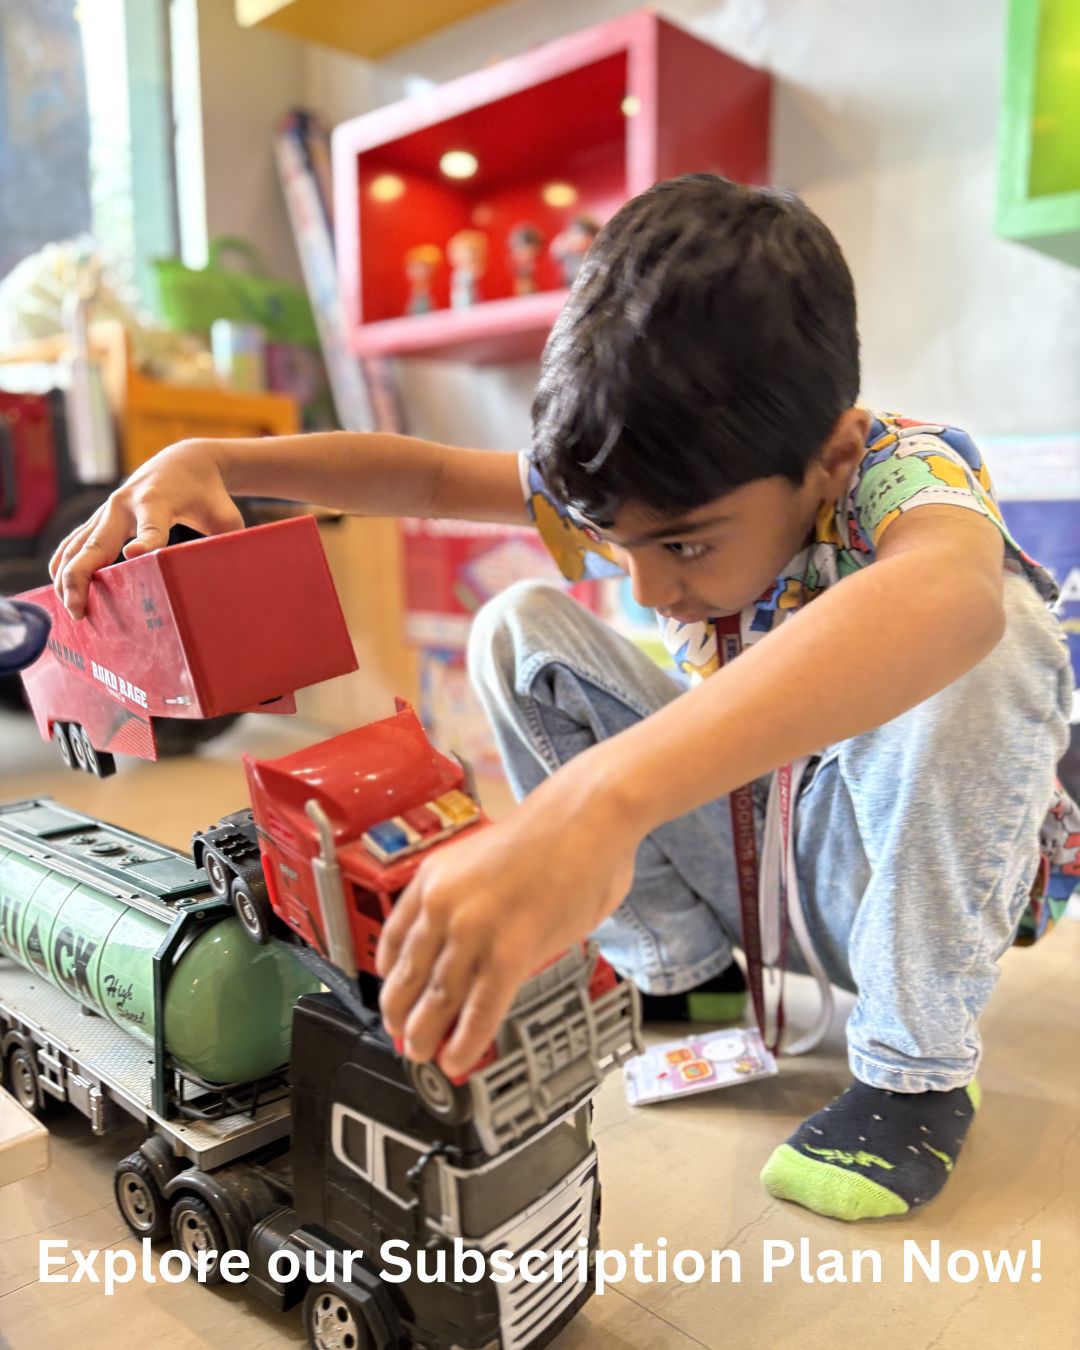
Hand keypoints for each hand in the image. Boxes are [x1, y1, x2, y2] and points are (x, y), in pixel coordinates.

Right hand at [49, 440, 243, 618]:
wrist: (185, 461)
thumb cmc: (209, 496)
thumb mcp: (225, 518)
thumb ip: (227, 546)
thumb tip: (231, 583)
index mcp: (159, 502)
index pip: (151, 526)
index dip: (145, 541)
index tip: (133, 555)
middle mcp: (125, 505)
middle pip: (97, 543)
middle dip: (82, 576)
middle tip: (79, 610)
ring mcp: (108, 510)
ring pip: (77, 546)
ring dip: (67, 578)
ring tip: (72, 610)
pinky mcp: (101, 517)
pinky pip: (74, 542)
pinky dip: (63, 564)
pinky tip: (59, 590)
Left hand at [376, 753, 638, 1077]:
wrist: (587, 815)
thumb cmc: (552, 832)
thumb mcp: (481, 859)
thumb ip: (469, 900)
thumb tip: (477, 944)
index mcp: (433, 878)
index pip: (392, 941)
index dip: (390, 980)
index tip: (394, 999)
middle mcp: (443, 905)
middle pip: (406, 977)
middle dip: (401, 1017)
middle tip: (405, 1038)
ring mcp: (475, 930)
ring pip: (437, 1000)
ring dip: (427, 1036)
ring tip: (427, 1057)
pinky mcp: (511, 951)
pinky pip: (480, 1010)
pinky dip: (466, 1041)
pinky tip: (459, 1058)